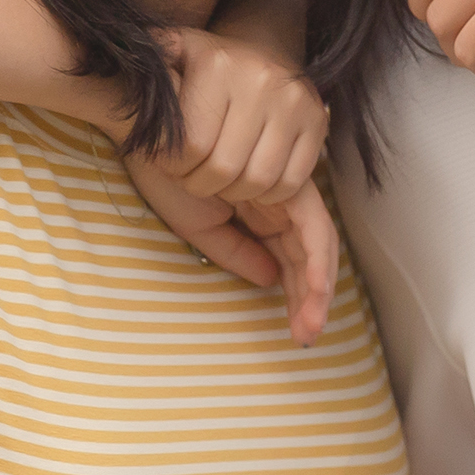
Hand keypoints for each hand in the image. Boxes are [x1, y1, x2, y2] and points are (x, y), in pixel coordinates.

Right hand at [124, 158, 341, 347]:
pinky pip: (313, 224)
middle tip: (307, 335)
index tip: (300, 334)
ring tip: (310, 325)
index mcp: (262, 212)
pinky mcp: (288, 182)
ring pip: (318, 243)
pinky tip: (314, 289)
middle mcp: (279, 202)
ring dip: (318, 286)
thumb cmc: (171, 179)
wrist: (155, 139)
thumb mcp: (203, 229)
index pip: (292, 258)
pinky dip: (317, 258)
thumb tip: (273, 280)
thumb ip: (238, 253)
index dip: (301, 295)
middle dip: (314, 298)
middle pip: (311, 254)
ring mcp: (286, 189)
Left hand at [159, 26, 328, 205]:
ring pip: (258, 180)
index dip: (175, 167)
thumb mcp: (169, 54)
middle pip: (224, 169)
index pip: (190, 147)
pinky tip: (249, 179)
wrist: (261, 48)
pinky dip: (268, 193)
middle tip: (194, 178)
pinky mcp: (318, 121)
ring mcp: (295, 101)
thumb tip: (102, 64)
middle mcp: (261, 80)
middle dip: (201, 184)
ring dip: (234, 193)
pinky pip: (291, 182)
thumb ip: (144, 65)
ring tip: (220, 180)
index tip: (172, 162)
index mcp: (217, 65)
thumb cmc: (205, 66)